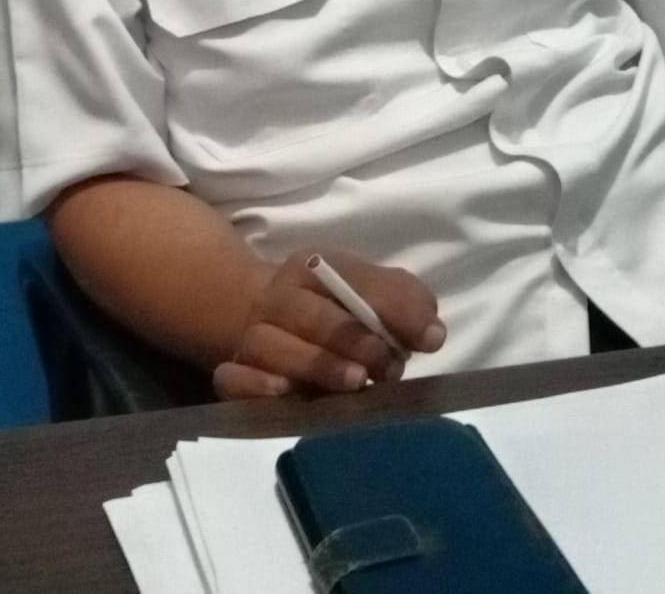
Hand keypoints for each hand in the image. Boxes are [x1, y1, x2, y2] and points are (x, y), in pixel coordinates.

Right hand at [213, 248, 444, 400]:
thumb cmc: (335, 310)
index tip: (429, 340)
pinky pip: (232, 378)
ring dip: (314, 364)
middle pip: (308, 313)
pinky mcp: (232, 371)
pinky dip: (255, 386)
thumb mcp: (372, 292)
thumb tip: (432, 332)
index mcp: (313, 269)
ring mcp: (251, 334)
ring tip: (353, 384)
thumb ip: (406, 302)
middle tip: (387, 367)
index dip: (392, 307)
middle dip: (352, 340)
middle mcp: (278, 297)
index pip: (351, 279)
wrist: (267, 319)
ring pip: (270, 345)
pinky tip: (286, 394)